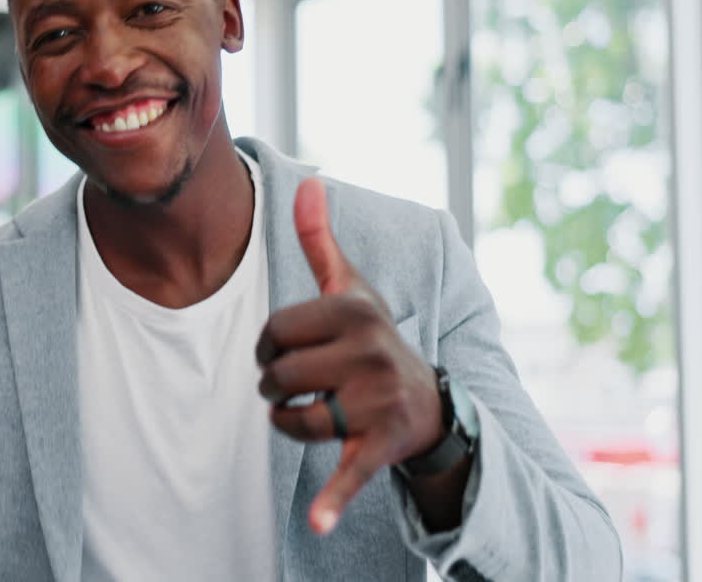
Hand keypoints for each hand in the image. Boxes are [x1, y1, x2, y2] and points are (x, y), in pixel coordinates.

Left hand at [255, 178, 443, 535]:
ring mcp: (377, 400)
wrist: (430, 405)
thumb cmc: (372, 341)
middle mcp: (370, 351)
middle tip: (306, 386)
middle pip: (277, 376)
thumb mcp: (350, 287)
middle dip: (278, 387)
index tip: (294, 350)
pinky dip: (332, 498)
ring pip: (292, 419)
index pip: (272, 331)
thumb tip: (308, 179)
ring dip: (290, 423)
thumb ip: (319, 238)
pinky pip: (348, 470)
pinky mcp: (381, 444)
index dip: (271, 346)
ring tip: (315, 413)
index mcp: (354, 311)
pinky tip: (315, 523)